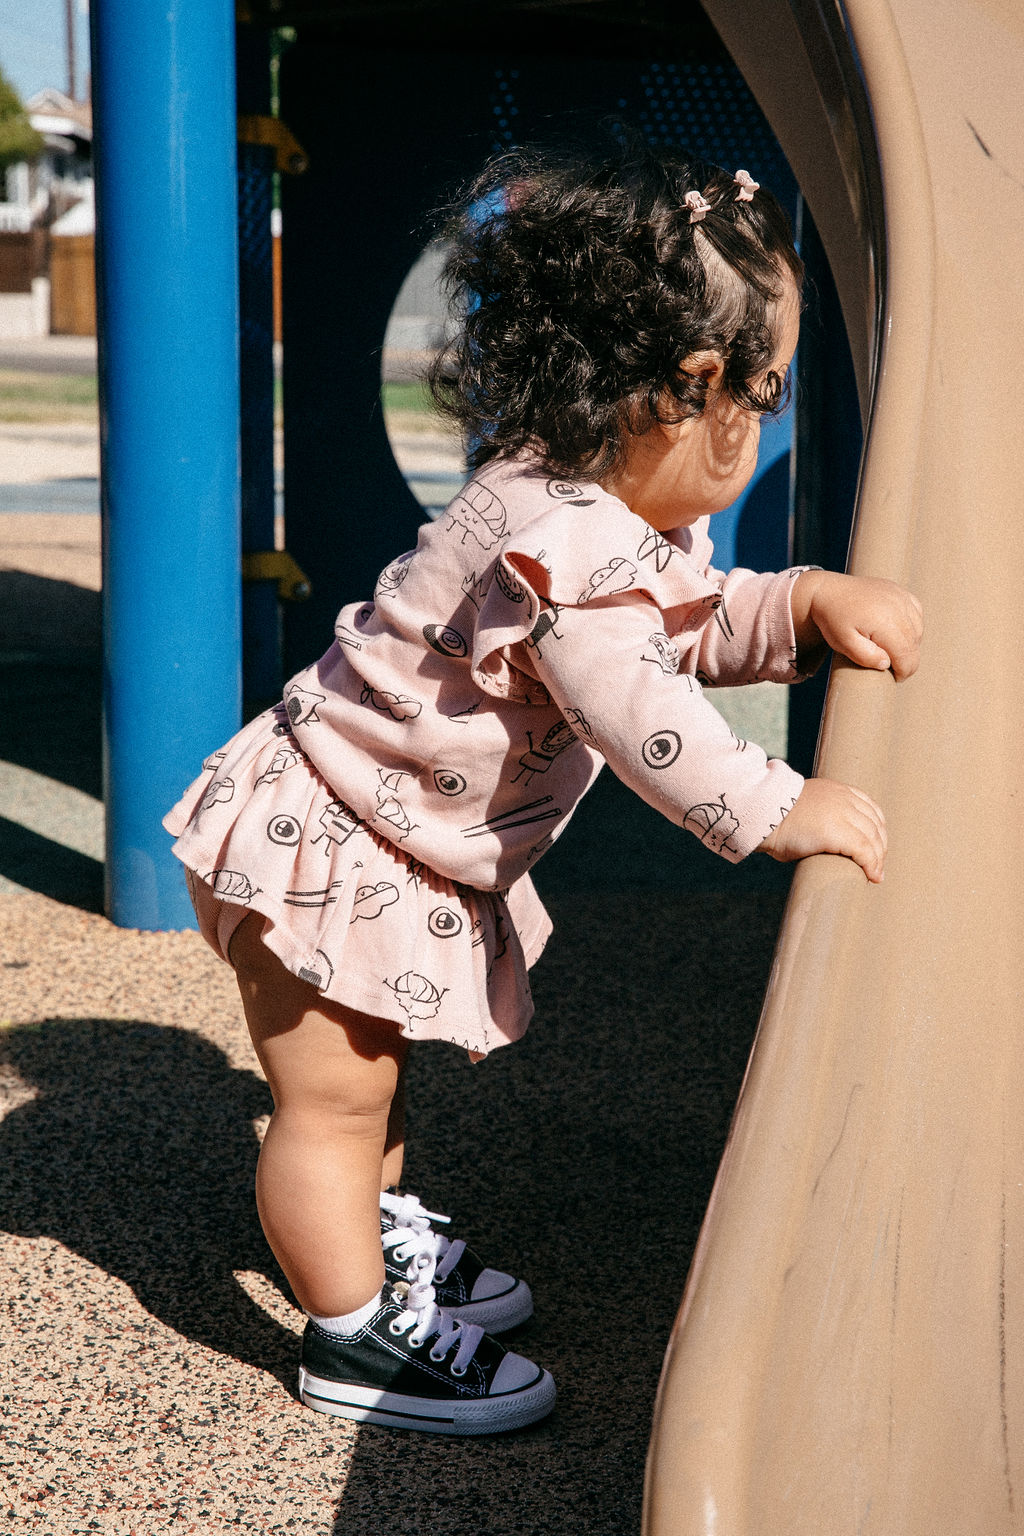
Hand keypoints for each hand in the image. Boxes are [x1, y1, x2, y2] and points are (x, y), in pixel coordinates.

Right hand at [759, 777, 886, 881]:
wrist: (762, 815)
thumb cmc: (774, 817)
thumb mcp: (802, 807)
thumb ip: (819, 816)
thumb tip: (818, 838)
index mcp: (836, 790)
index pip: (870, 808)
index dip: (878, 829)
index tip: (876, 846)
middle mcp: (844, 800)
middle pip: (875, 825)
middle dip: (880, 847)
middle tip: (877, 866)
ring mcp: (843, 814)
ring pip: (873, 840)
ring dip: (877, 860)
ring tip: (875, 875)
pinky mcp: (840, 833)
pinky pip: (865, 852)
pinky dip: (872, 866)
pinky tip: (872, 877)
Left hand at [792, 571, 922, 679]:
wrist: (828, 592)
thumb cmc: (834, 620)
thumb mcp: (843, 643)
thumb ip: (865, 656)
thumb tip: (887, 664)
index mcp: (885, 622)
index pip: (907, 655)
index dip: (904, 671)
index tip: (895, 679)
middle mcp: (897, 607)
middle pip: (914, 644)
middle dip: (907, 661)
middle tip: (894, 669)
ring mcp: (901, 596)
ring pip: (918, 630)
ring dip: (909, 644)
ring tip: (891, 651)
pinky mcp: (900, 591)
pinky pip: (917, 614)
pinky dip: (911, 626)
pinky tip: (897, 633)